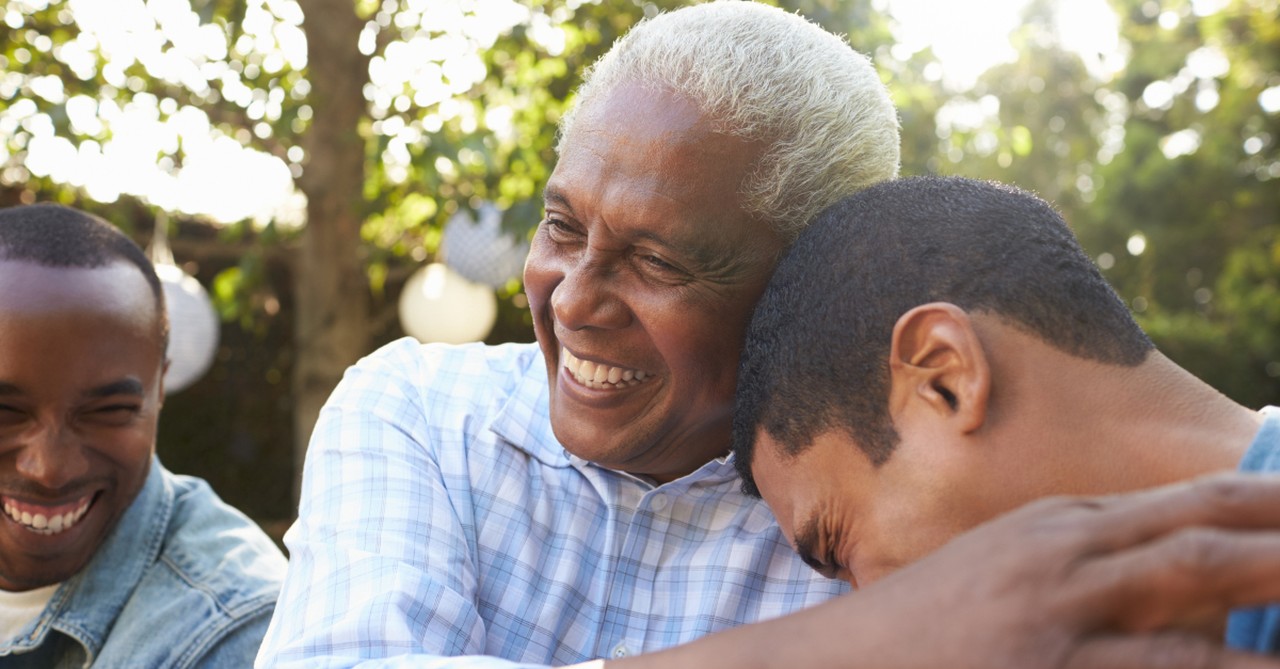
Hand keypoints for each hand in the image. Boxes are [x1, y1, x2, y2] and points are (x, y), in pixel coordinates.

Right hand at [612, 473, 1279, 668]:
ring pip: (1193, 597)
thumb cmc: (924, 630)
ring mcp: (1053, 617)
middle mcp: (1063, 556)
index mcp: (1059, 525)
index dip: (1274, 504)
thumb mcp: (1007, 573)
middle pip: (1206, 539)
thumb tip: (1181, 585)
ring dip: (1272, 594)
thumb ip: (1085, 563)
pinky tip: (1256, 664)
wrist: (832, 667)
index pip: (1192, 503)